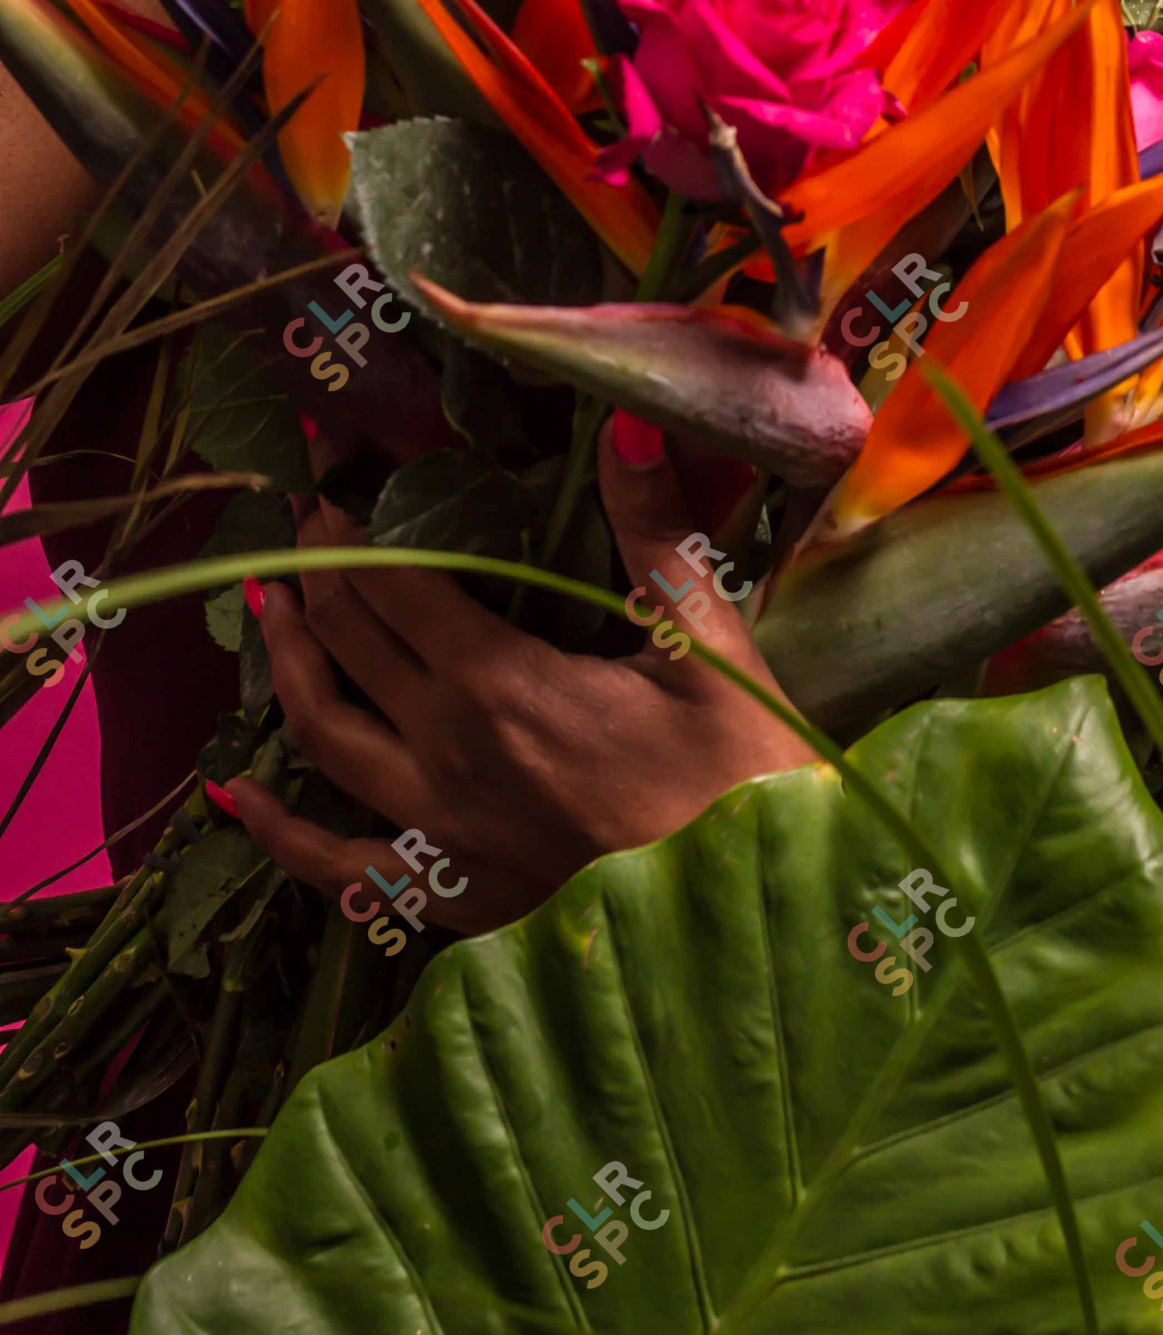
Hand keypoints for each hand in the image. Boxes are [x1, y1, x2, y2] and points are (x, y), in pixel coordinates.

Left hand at [224, 421, 810, 933]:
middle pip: (350, 642)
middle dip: (316, 567)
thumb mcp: (708, 641)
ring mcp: (438, 832)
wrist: (751, 914)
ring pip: (323, 734)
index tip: (326, 463)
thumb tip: (629, 420)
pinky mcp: (450, 896)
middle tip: (304, 511)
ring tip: (268, 604)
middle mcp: (446, 754)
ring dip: (286, 662)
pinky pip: (338, 867)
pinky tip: (239, 796)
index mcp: (501, 684)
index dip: (350, 516)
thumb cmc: (744, 773)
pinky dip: (278, 831)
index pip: (391, 581)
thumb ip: (655, 530)